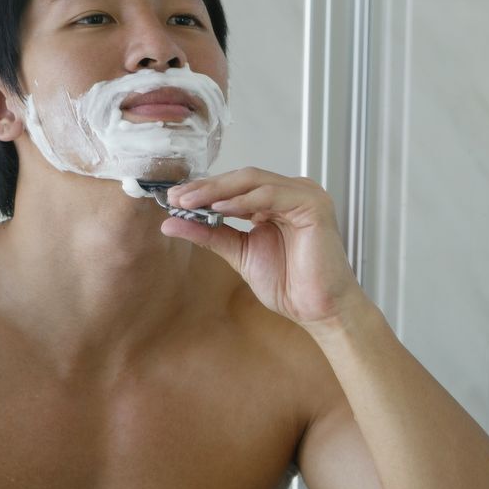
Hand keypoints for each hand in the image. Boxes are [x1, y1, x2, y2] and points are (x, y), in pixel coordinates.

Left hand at [160, 167, 368, 329]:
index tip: (173, 199)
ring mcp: (305, 195)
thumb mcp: (239, 253)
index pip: (236, 186)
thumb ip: (210, 234)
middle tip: (176, 197)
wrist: (317, 309)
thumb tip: (170, 223)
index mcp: (278, 200)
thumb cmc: (290, 285)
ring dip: (218, 190)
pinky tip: (220, 208)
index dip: (203, 190)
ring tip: (190, 202)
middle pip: (243, 178)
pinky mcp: (313, 204)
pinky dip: (244, 200)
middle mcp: (292, 192)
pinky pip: (272, 195)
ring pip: (254, 181)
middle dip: (206, 187)